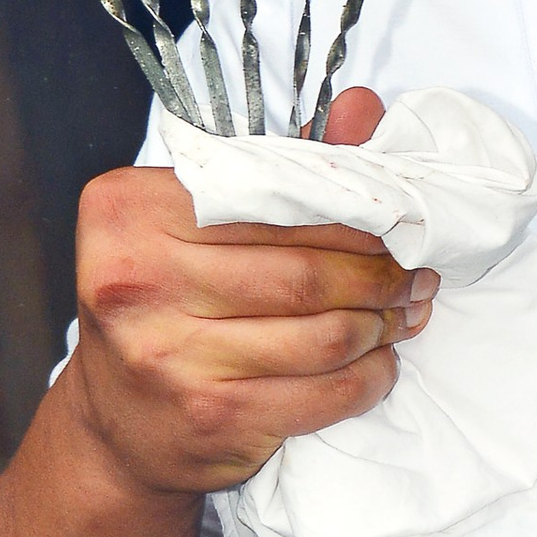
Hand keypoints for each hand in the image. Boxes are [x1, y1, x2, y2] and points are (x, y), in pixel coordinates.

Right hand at [66, 88, 430, 497]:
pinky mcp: (211, 417)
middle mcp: (138, 281)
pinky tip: (381, 363)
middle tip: (418, 273)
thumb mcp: (196, 224)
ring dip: (383, 325)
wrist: (118, 427)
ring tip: (407, 313)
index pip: (274, 203)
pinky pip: (322, 393)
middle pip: (304, 274)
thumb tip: (364, 109)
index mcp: (130, 212)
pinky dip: (369, 377)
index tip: (397, 221)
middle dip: (380, 275)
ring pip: (323, 335)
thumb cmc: (166, 305)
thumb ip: (276, 168)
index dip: (351, 215)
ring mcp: (170, 357)